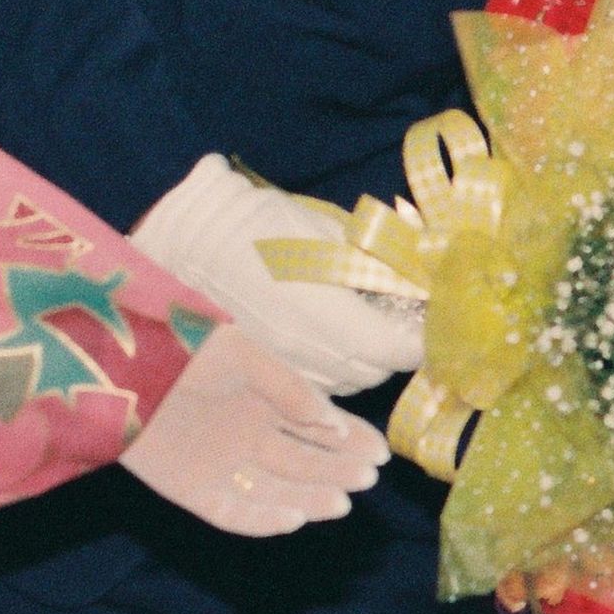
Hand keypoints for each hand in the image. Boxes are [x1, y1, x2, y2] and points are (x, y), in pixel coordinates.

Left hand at [121, 322, 387, 535]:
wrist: (115, 364)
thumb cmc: (181, 348)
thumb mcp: (242, 355)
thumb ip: (288, 388)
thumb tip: (335, 424)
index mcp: (264, 400)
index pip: (320, 427)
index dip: (352, 440)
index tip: (381, 454)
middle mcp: (247, 436)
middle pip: (303, 462)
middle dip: (338, 471)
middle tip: (367, 478)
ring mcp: (220, 464)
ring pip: (275, 490)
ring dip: (309, 499)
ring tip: (340, 503)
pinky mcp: (191, 489)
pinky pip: (232, 512)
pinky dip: (261, 519)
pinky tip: (292, 518)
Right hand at [128, 154, 429, 394]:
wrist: (183, 243)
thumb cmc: (255, 225)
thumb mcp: (328, 234)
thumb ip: (380, 263)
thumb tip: (422, 279)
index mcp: (333, 319)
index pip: (401, 349)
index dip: (422, 337)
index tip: (431, 317)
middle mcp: (312, 356)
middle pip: (376, 372)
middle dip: (393, 350)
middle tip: (399, 319)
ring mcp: (285, 370)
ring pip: (345, 386)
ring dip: (362, 364)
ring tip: (365, 331)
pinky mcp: (262, 373)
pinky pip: (312, 387)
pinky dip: (330, 373)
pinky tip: (328, 345)